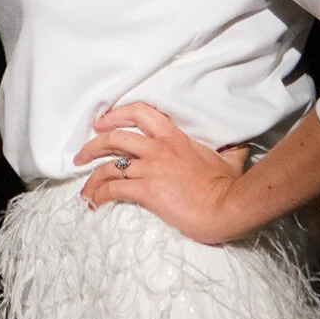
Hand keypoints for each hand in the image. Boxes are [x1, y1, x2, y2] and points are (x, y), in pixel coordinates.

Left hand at [73, 103, 248, 243]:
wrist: (227, 205)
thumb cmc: (228, 184)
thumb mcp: (229, 159)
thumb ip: (229, 150)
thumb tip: (239, 147)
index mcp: (175, 137)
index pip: (140, 113)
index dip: (116, 115)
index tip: (102, 123)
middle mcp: (159, 148)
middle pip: (115, 137)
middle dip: (93, 146)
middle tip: (81, 156)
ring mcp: (151, 168)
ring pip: (110, 166)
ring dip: (91, 177)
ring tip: (84, 189)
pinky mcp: (147, 190)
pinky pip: (114, 189)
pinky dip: (99, 196)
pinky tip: (94, 204)